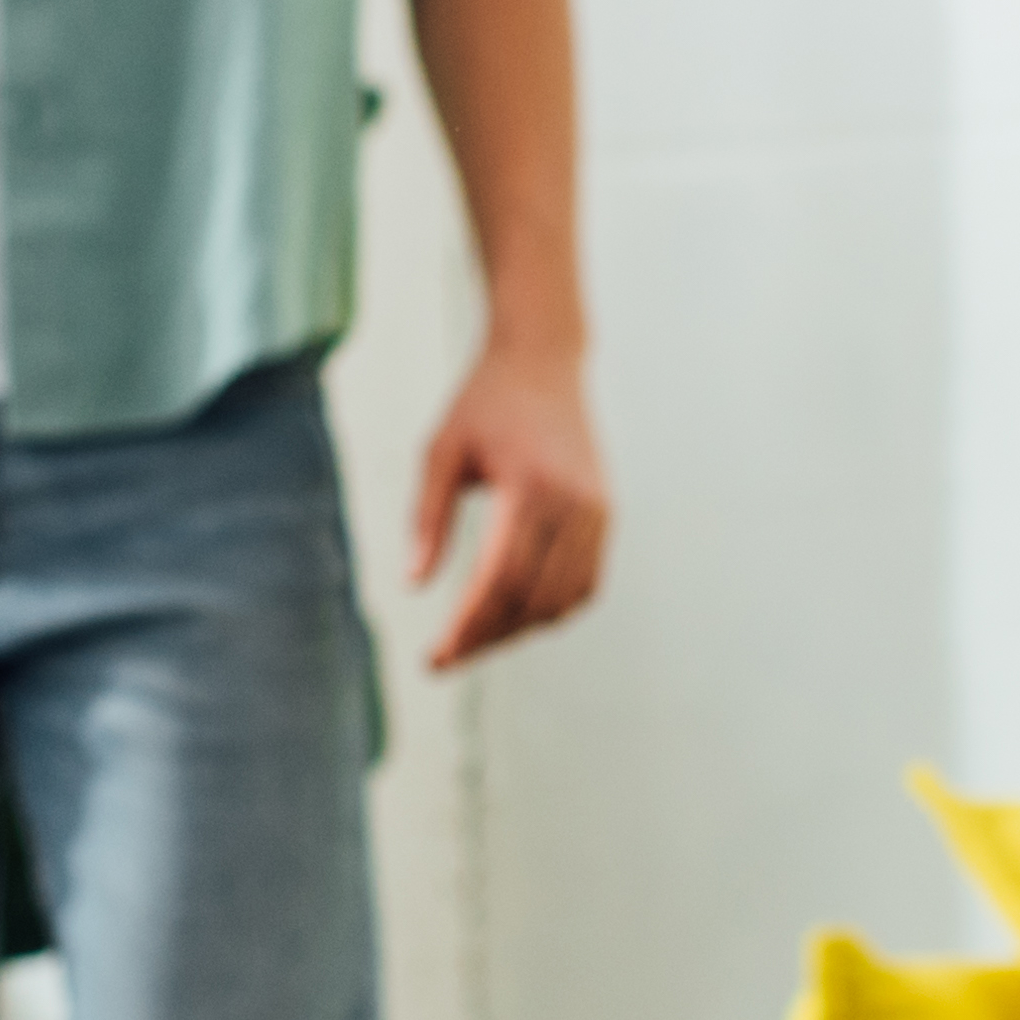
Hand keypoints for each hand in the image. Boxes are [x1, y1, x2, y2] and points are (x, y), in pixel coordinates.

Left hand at [404, 339, 610, 671]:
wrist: (543, 360)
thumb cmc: (484, 403)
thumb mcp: (440, 451)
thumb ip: (426, 519)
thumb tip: (413, 584)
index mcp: (530, 484)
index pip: (500, 579)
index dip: (467, 628)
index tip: (435, 658)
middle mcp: (573, 502)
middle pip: (532, 599)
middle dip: (487, 638)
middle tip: (446, 659)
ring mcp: (597, 510)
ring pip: (562, 599)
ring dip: (519, 630)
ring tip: (475, 640)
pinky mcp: (606, 514)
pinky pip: (585, 583)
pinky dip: (552, 610)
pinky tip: (515, 616)